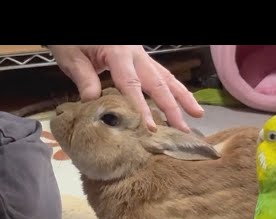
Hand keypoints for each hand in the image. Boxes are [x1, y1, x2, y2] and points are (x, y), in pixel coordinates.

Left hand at [48, 45, 203, 131]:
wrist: (80, 25)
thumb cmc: (72, 37)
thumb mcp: (70, 55)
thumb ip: (84, 78)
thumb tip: (94, 102)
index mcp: (118, 52)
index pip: (132, 84)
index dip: (142, 108)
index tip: (152, 128)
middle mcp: (136, 54)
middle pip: (158, 83)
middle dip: (173, 108)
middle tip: (183, 129)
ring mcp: (142, 56)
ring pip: (167, 77)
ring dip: (183, 97)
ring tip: (198, 114)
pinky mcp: (142, 60)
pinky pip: (162, 75)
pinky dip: (175, 89)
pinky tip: (185, 101)